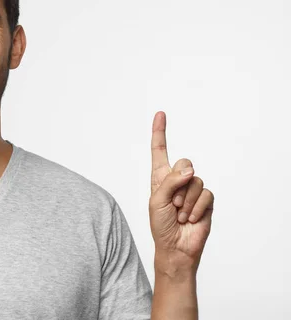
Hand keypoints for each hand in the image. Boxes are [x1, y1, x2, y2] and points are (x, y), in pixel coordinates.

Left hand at [149, 111, 213, 269]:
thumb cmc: (160, 225)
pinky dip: (196, 207)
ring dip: (185, 200)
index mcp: (160, 177)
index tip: (160, 114)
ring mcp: (192, 190)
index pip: (160, 151)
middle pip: (185, 162)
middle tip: (172, 204)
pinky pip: (205, 194)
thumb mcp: (156, 201)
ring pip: (195, 180)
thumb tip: (189, 169)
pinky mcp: (205, 200)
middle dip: (178, 183)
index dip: (160, 132)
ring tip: (179, 214)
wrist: (175, 247)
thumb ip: (170, 181)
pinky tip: (190, 218)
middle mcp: (177, 180)